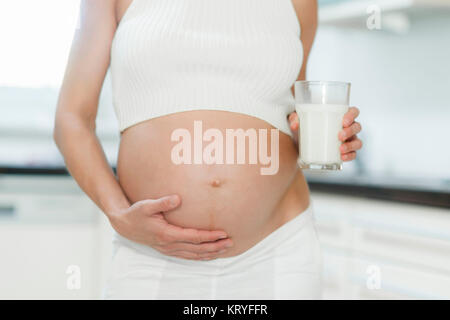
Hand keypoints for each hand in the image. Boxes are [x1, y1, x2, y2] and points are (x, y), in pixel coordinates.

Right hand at [108, 195, 232, 260]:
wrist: (124, 225)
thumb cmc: (136, 213)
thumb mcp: (147, 205)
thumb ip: (162, 202)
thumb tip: (178, 198)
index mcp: (167, 234)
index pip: (193, 237)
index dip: (209, 236)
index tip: (223, 233)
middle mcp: (169, 244)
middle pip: (197, 248)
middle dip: (215, 246)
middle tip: (230, 242)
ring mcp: (168, 249)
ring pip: (193, 255)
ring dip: (210, 253)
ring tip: (225, 249)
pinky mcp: (168, 249)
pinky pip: (187, 256)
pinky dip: (200, 256)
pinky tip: (209, 255)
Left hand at [287, 106, 362, 161]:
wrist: (301, 145)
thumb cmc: (305, 128)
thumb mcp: (299, 121)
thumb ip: (295, 119)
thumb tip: (294, 124)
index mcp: (340, 116)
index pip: (353, 111)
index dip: (352, 115)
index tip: (344, 121)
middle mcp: (347, 127)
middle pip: (357, 126)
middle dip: (350, 131)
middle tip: (339, 136)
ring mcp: (348, 140)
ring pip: (357, 141)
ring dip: (351, 145)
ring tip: (340, 149)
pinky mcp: (345, 152)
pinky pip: (353, 154)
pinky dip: (350, 156)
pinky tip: (342, 158)